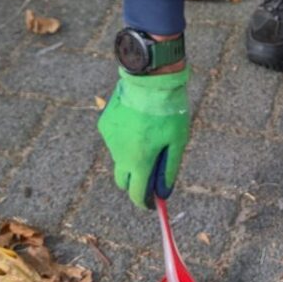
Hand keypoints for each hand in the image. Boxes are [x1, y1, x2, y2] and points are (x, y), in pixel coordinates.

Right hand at [98, 66, 190, 208]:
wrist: (150, 78)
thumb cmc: (169, 110)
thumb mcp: (177, 141)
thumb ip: (169, 169)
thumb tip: (163, 192)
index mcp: (138, 160)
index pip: (135, 193)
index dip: (144, 202)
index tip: (151, 203)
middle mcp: (118, 153)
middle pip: (122, 180)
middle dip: (135, 182)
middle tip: (151, 173)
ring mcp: (109, 138)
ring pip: (120, 156)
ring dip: (132, 155)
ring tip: (151, 133)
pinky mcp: (105, 123)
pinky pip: (116, 139)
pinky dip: (126, 138)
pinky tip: (140, 121)